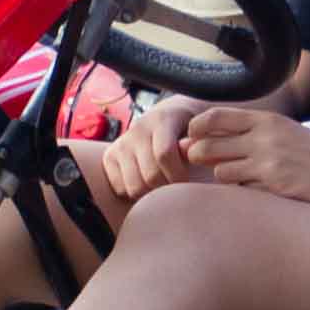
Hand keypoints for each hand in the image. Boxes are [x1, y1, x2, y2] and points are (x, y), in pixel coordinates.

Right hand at [74, 94, 192, 220]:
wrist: (167, 117)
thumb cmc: (190, 130)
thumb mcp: (199, 130)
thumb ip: (198, 143)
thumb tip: (192, 153)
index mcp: (162, 119)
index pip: (164, 154)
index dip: (178, 174)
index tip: (188, 181)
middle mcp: (138, 129)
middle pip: (150, 175)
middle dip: (168, 187)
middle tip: (177, 187)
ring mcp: (121, 143)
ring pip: (135, 186)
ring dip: (152, 193)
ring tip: (163, 184)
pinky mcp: (109, 156)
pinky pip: (121, 188)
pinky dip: (135, 192)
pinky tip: (147, 181)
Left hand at [177, 103, 309, 201]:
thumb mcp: (279, 130)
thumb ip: (242, 133)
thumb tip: (193, 141)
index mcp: (265, 120)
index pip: (214, 117)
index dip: (195, 129)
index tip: (195, 138)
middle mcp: (264, 139)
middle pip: (208, 146)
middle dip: (198, 156)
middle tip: (204, 161)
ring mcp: (270, 164)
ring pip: (221, 173)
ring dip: (223, 176)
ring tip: (237, 175)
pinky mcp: (276, 187)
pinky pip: (243, 191)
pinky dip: (245, 191)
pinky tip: (260, 187)